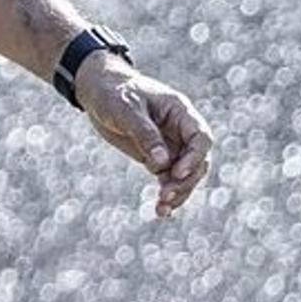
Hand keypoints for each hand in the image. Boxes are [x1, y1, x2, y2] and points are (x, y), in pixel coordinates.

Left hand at [77, 61, 215, 217]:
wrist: (99, 90)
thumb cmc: (114, 93)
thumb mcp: (126, 109)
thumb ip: (145, 134)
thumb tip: (161, 163)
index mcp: (180, 112)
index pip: (201, 138)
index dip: (194, 157)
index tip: (176, 172)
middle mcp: (180, 131)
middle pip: (198, 161)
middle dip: (186, 180)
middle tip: (166, 195)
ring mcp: (171, 145)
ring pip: (185, 175)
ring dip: (178, 192)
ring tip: (162, 209)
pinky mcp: (156, 158)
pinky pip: (168, 179)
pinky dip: (167, 194)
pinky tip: (161, 211)